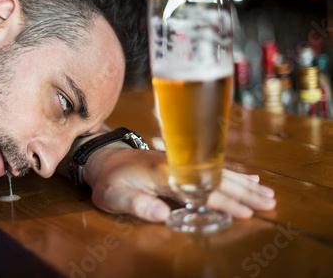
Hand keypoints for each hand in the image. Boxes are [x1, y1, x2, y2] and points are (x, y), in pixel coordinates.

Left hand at [88, 148, 275, 222]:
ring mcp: (183, 161)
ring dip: (244, 183)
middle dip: (244, 192)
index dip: (223, 201)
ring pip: (218, 171)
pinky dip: (232, 172)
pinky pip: (212, 166)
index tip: (245, 212)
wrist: (105, 158)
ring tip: (267, 193)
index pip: (200, 189)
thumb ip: (137, 204)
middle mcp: (178, 164)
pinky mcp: (183, 162)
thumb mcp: (114, 196)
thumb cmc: (109, 181)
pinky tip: (249, 178)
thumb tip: (163, 215)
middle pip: (216, 178)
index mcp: (164, 173)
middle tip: (269, 203)